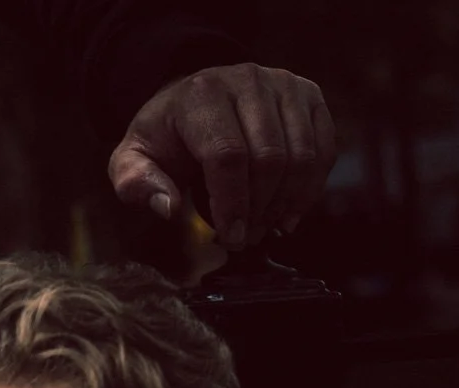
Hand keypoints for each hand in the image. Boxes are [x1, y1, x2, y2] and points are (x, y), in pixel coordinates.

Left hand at [108, 64, 335, 249]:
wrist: (196, 102)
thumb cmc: (167, 138)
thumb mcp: (134, 158)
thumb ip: (135, 183)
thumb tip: (166, 206)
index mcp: (203, 95)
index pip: (228, 156)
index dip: (233, 205)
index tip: (231, 236)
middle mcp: (248, 80)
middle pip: (270, 158)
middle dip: (260, 209)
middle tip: (246, 237)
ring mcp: (284, 85)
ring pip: (302, 156)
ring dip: (286, 204)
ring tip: (265, 226)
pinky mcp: (309, 96)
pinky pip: (323, 150)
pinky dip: (310, 189)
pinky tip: (289, 212)